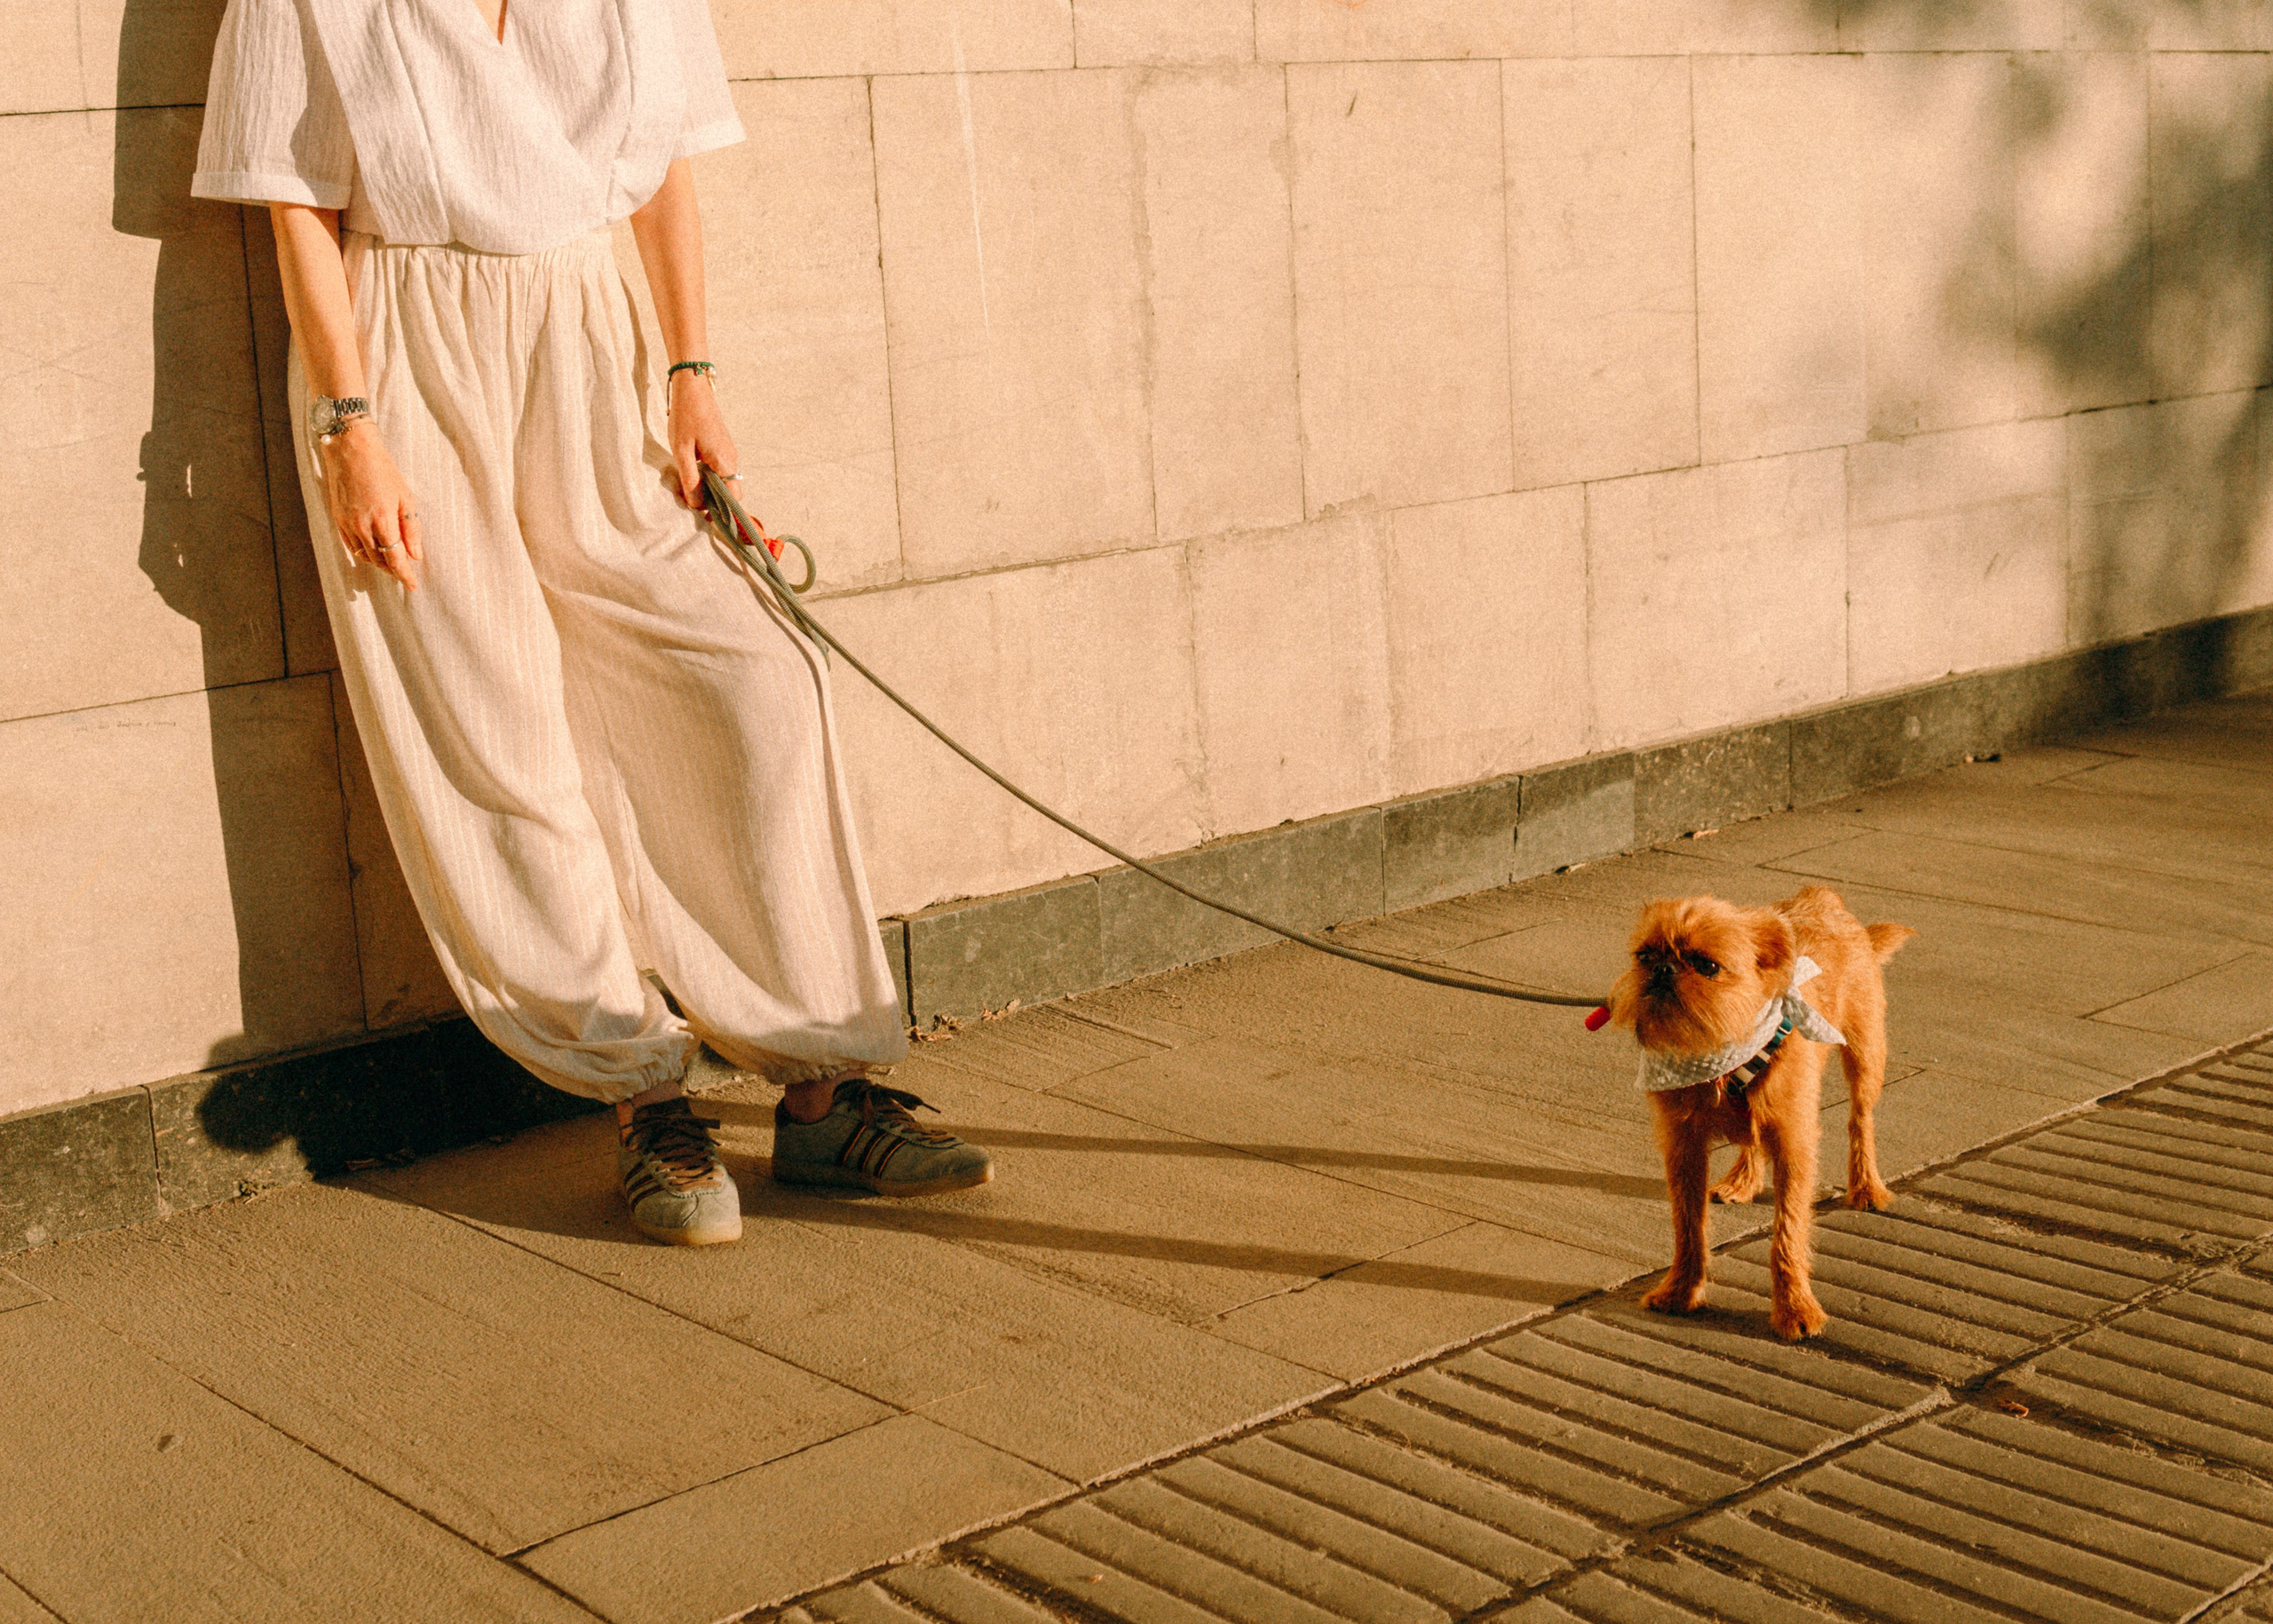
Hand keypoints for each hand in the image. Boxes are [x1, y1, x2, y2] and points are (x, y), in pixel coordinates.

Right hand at [318, 419, 423, 589]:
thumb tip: (416, 555)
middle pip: (379, 561)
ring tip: (392, 565)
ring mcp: (347, 524)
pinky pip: (351, 546)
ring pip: (364, 556)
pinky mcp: (337, 519)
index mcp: (383, 520)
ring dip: (379, 564)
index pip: (395, 558)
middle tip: (405, 575)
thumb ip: (412, 529)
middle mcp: (362, 526)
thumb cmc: (383, 470)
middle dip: (393, 571)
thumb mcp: (406, 497)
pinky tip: (373, 553)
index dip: (405, 575)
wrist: (351, 451)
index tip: (413, 585)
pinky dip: (363, 554)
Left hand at [666, 368, 738, 515]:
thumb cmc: (686, 416)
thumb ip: (690, 480)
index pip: (734, 500)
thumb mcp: (681, 451)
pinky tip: (689, 471)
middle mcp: (732, 460)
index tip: (707, 519)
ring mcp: (728, 453)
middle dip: (711, 501)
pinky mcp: (722, 447)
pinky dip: (706, 476)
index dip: (723, 513)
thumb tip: (696, 505)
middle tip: (687, 500)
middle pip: (728, 493)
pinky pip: (718, 470)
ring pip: (722, 482)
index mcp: (725, 463)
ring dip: (706, 488)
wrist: (693, 387)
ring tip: (684, 485)